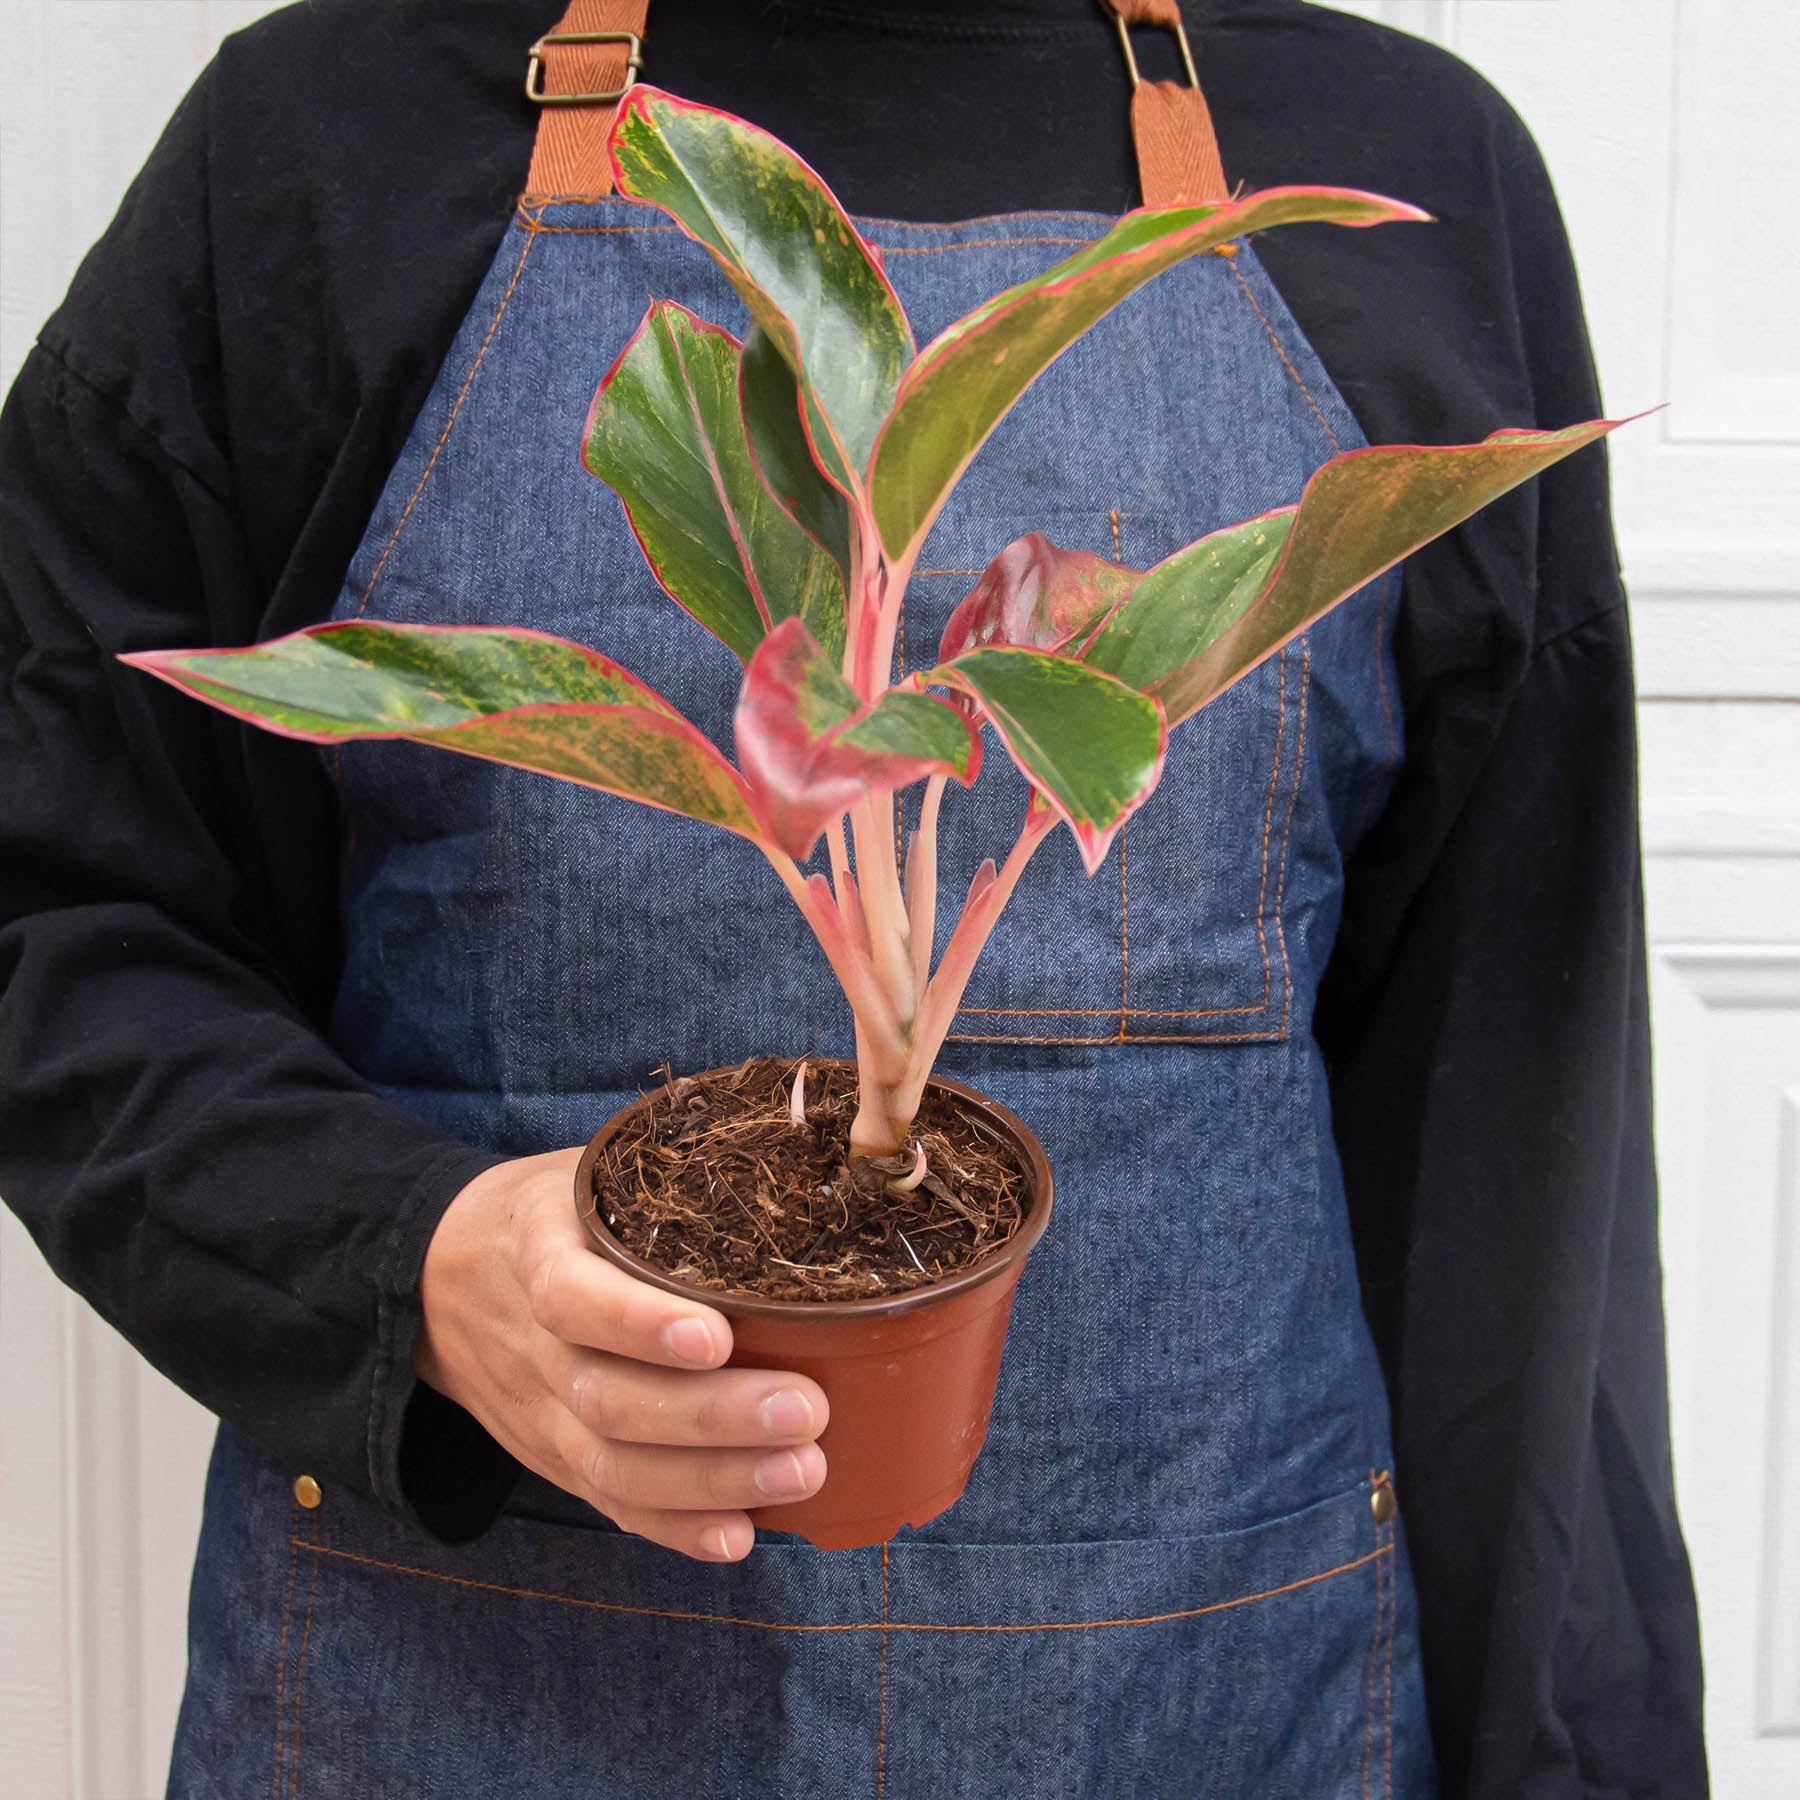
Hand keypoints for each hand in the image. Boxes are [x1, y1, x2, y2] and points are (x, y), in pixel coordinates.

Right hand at [413, 1147, 827, 1560]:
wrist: (439, 1276)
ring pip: (613, 1464)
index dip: (639, 1323)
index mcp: (535, 1251)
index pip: (571, 1296)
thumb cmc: (553, 1214)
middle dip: (712, 1416)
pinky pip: (609, 1504)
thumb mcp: (586, 1172)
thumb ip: (665, 1174)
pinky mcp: (551, 1459)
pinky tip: (739, 1535)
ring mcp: (538, 1413)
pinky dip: (673, 1528)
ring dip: (712, 1479)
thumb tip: (793, 1160)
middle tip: (808, 1411)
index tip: (718, 1336)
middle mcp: (531, 1344)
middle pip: (608, 1398)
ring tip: (801, 1470)